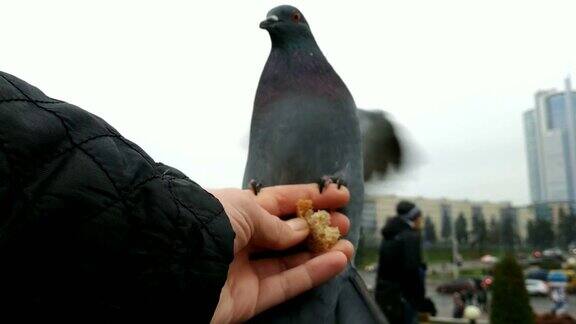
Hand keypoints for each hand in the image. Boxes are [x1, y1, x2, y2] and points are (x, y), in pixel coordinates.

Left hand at [210, 183, 352, 322]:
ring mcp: (245, 271)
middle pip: (287, 233)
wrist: (172, 260)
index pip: (278, 202)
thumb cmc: (207, 220)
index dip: (308, 198)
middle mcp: (240, 239)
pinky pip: (287, 285)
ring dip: (321, 252)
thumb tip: (300, 231)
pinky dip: (313, 274)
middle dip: (317, 227)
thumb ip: (276, 223)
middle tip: (345, 222)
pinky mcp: (249, 300)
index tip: (338, 196)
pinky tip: (338, 261)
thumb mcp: (244, 208)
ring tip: (348, 243)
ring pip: (290, 261)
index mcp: (235, 210)